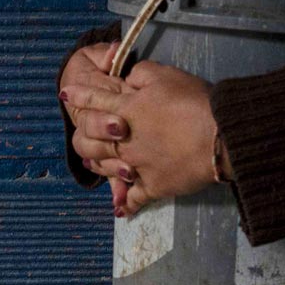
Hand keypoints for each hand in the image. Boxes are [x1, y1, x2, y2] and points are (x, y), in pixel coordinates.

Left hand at [62, 58, 216, 217]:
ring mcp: (136, 166)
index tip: (65, 94)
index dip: (79, 96)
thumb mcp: (166, 75)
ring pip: (106, 168)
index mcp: (126, 109)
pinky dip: (125, 204)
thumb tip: (128, 79)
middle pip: (91, 140)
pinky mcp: (153, 186)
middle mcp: (124, 140)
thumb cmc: (194, 101)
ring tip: (93, 165)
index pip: (95, 100)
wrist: (219, 135)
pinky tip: (119, 209)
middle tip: (81, 138)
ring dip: (98, 166)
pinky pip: (133, 198)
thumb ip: (141, 75)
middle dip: (83, 137)